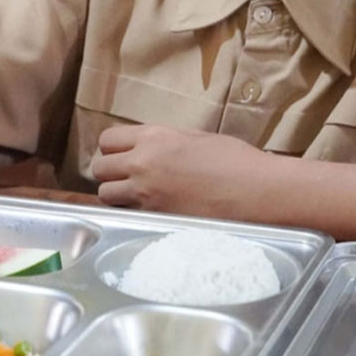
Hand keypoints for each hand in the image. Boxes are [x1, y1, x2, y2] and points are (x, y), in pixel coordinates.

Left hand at [91, 125, 270, 219]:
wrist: (257, 190)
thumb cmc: (235, 160)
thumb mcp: (195, 137)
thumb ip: (165, 141)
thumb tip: (150, 148)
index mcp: (154, 137)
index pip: (107, 140)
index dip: (112, 149)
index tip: (122, 156)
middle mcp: (143, 163)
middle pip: (99, 168)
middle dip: (109, 173)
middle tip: (126, 178)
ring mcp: (146, 193)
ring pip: (106, 194)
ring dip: (116, 195)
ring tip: (134, 197)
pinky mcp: (155, 218)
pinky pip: (126, 214)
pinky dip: (130, 213)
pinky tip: (148, 212)